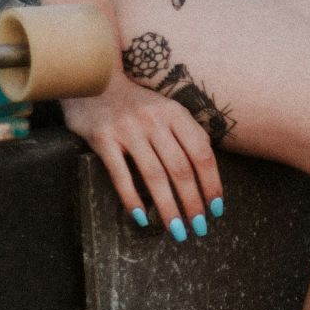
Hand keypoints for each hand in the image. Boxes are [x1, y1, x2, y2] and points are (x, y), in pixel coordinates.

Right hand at [63, 72, 224, 240]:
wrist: (94, 80)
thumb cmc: (136, 102)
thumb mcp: (166, 109)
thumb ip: (185, 133)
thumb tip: (207, 170)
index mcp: (175, 114)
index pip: (201, 153)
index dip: (212, 183)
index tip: (216, 208)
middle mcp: (154, 121)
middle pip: (180, 168)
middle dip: (193, 202)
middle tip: (199, 227)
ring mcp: (128, 129)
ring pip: (154, 176)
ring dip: (168, 207)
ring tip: (176, 229)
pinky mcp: (103, 139)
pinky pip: (121, 175)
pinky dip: (132, 199)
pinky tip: (142, 217)